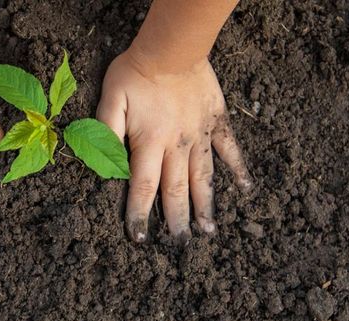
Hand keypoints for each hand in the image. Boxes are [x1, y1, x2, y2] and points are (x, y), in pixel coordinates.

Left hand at [97, 49, 252, 245]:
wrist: (172, 47)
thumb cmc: (135, 72)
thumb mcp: (109, 101)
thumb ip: (105, 134)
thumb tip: (102, 168)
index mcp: (149, 144)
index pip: (142, 188)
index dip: (140, 215)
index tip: (139, 238)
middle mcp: (176, 146)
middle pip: (176, 190)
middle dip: (176, 220)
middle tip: (179, 245)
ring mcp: (199, 135)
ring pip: (204, 178)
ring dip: (206, 205)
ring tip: (209, 231)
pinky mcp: (216, 121)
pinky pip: (230, 149)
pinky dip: (238, 169)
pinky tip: (246, 188)